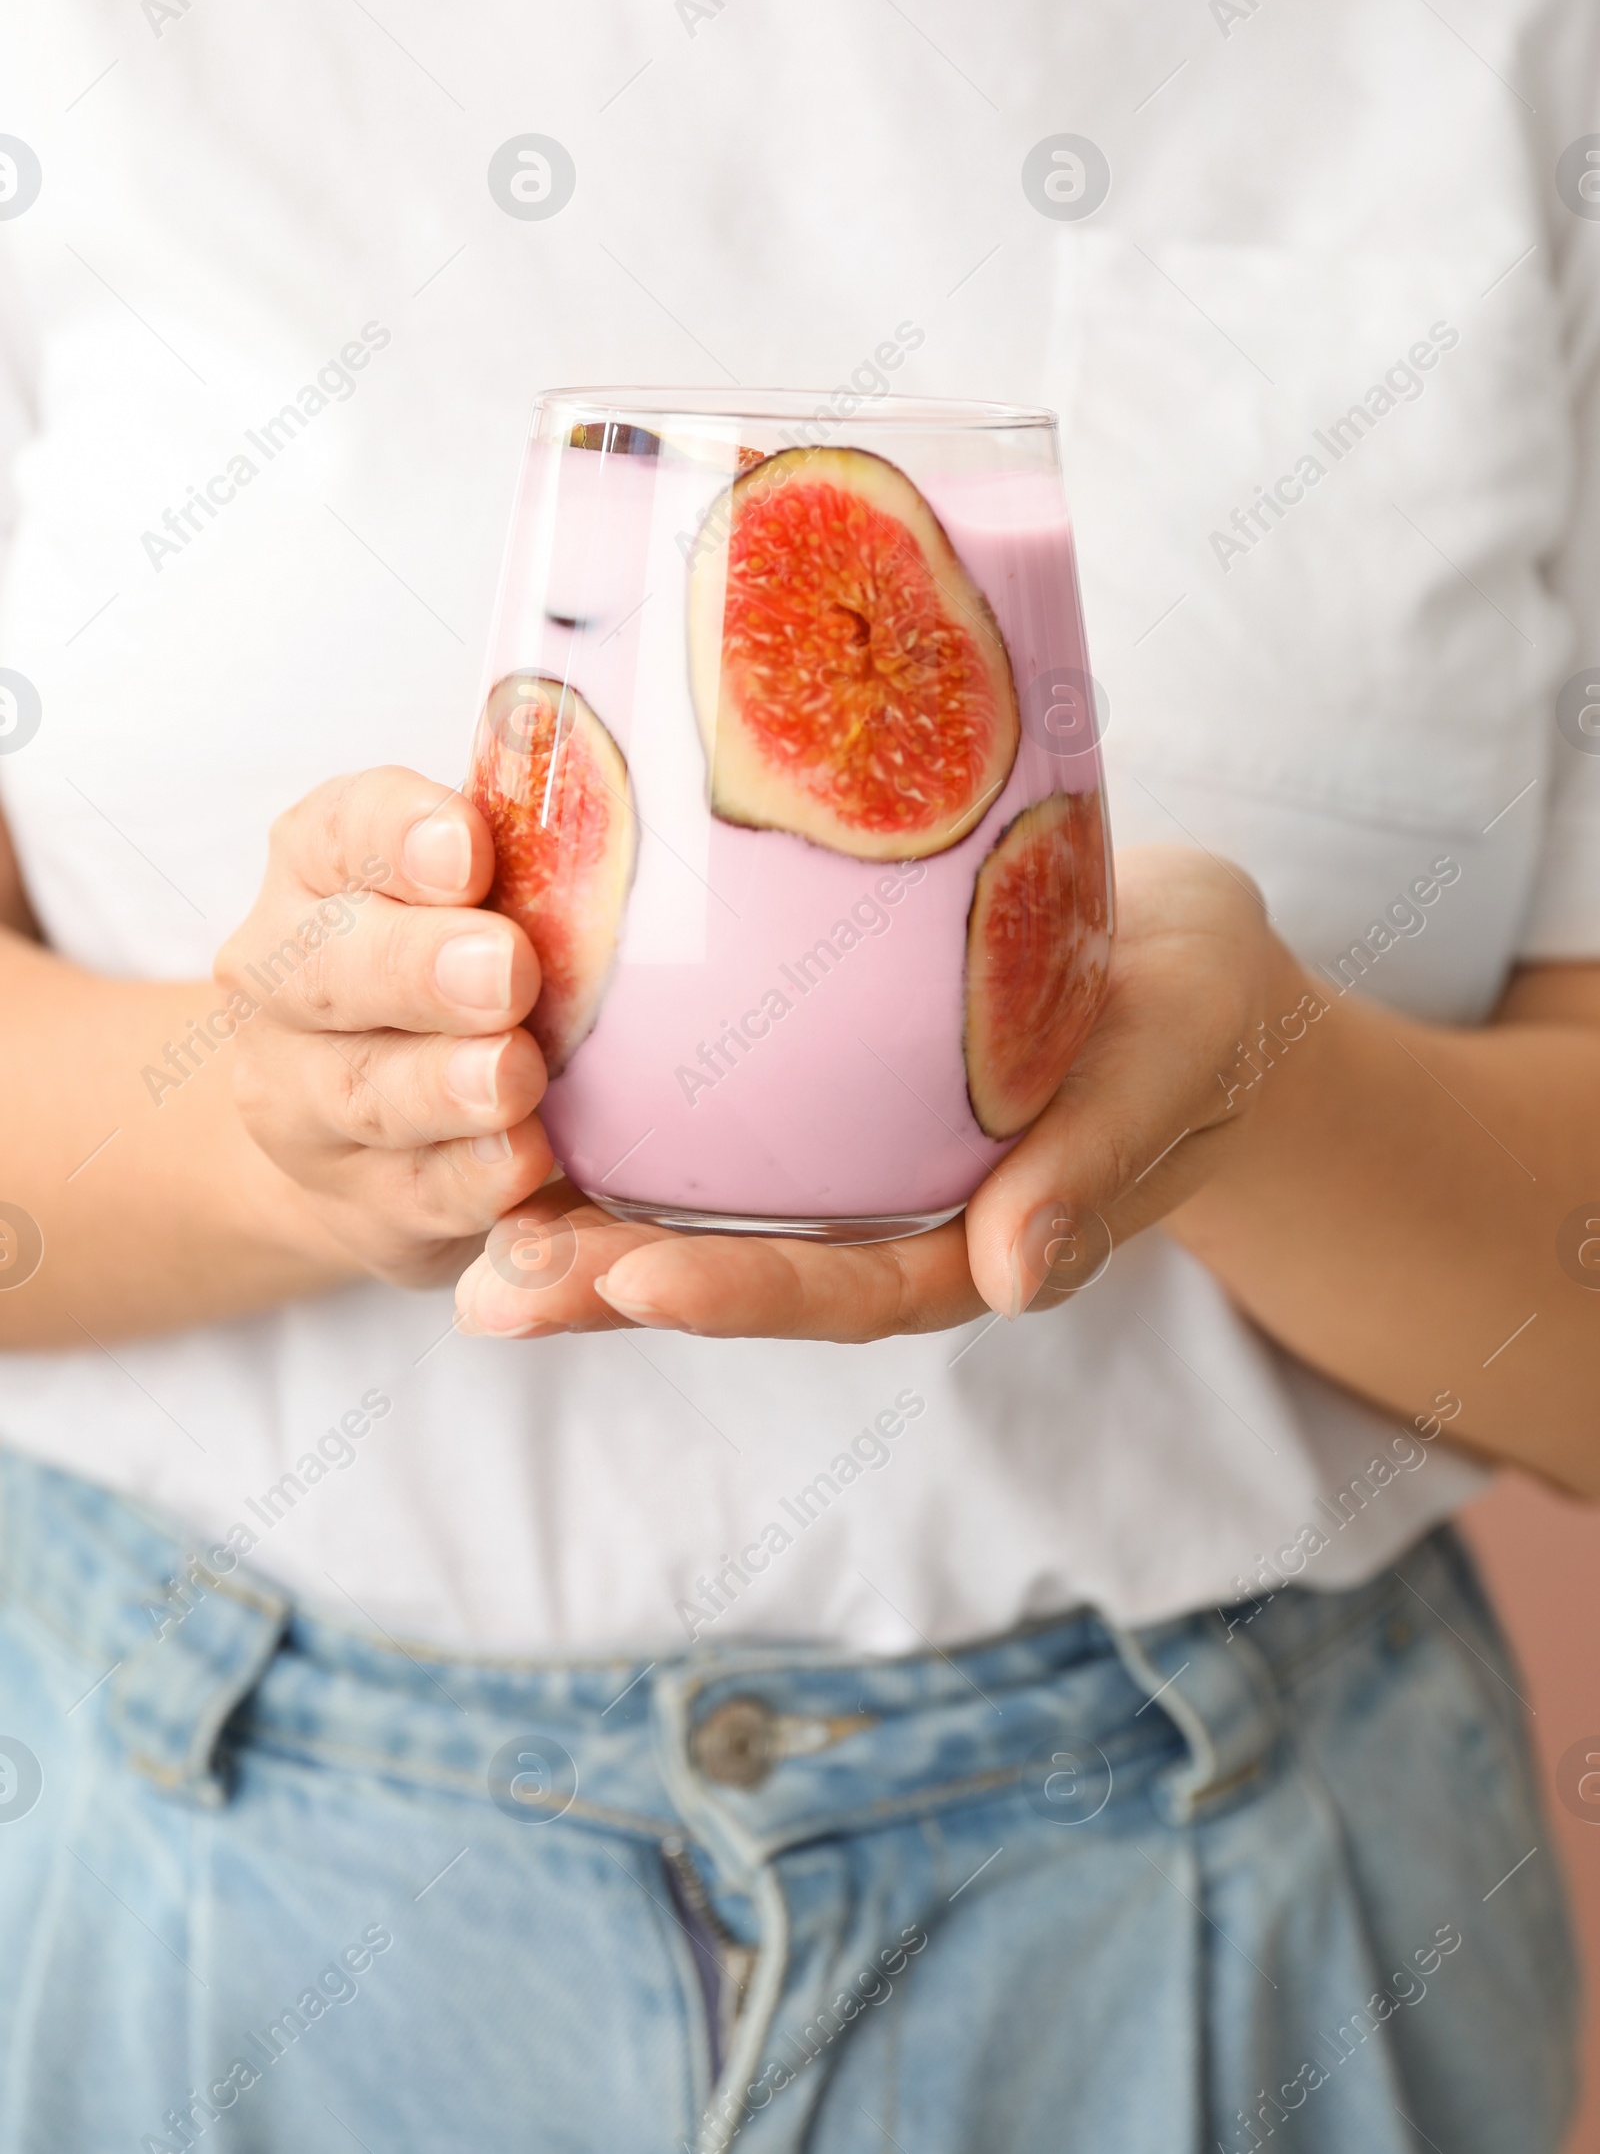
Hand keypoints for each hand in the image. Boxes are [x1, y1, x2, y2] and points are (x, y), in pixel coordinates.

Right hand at [215, 768, 552, 1286]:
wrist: (357, 1134)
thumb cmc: (449, 972)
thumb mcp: (474, 895)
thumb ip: (529, 854)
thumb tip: (626, 807)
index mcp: (320, 871)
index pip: (342, 829)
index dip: (399, 834)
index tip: (469, 847)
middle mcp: (286, 978)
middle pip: (333, 966)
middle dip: (420, 966)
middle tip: (506, 970)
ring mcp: (305, 1099)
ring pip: (364, 1089)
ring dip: (443, 1084)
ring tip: (514, 1076)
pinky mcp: (356, 1199)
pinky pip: (412, 1191)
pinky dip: (470, 1179)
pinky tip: (521, 1163)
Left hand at [455, 843, 1287, 1339]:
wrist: (1190, 960)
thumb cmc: (1199, 1015)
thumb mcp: (1175, 1064)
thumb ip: (1101, 1161)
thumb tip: (1015, 1272)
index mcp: (981, 1240)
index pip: (855, 1288)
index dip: (748, 1296)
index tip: (638, 1282)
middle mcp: (895, 1219)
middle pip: (750, 1270)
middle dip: (619, 1287)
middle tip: (492, 1286)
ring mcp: (851, 1166)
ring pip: (709, 1211)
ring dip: (591, 1228)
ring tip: (468, 1234)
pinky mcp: (819, 1095)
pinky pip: (713, 1123)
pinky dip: (620, 1125)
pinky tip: (521, 1102)